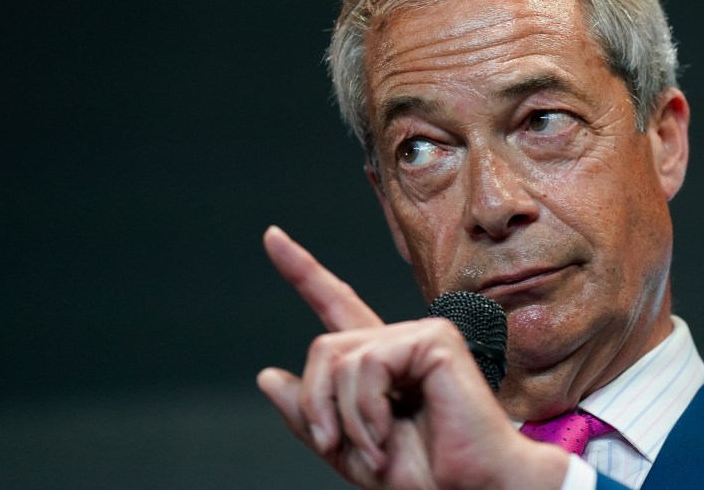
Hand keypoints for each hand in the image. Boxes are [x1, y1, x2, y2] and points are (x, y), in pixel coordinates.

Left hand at [256, 226, 567, 489]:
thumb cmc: (425, 476)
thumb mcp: (348, 448)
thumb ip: (310, 413)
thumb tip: (267, 376)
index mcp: (381, 363)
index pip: (337, 305)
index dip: (303, 272)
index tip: (273, 238)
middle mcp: (399, 341)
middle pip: (323, 349)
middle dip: (317, 403)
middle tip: (336, 444)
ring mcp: (420, 334)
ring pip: (341, 358)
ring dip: (345, 416)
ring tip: (375, 446)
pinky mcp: (436, 338)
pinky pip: (368, 363)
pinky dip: (365, 407)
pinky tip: (388, 428)